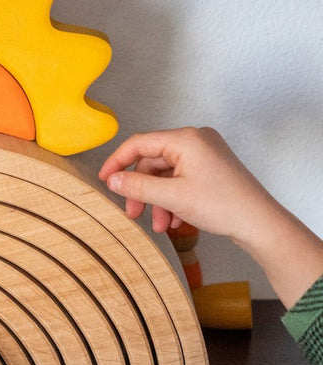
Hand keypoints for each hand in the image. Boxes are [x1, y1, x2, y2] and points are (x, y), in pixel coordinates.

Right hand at [98, 126, 273, 240]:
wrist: (259, 223)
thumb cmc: (223, 205)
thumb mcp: (171, 197)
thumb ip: (137, 186)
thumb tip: (113, 180)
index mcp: (186, 139)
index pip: (139, 143)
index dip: (117, 162)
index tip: (105, 180)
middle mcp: (196, 140)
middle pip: (152, 162)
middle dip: (142, 191)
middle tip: (133, 212)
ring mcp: (205, 154)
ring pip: (165, 175)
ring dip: (158, 200)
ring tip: (160, 224)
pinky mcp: (210, 168)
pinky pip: (180, 180)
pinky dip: (172, 199)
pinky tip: (175, 220)